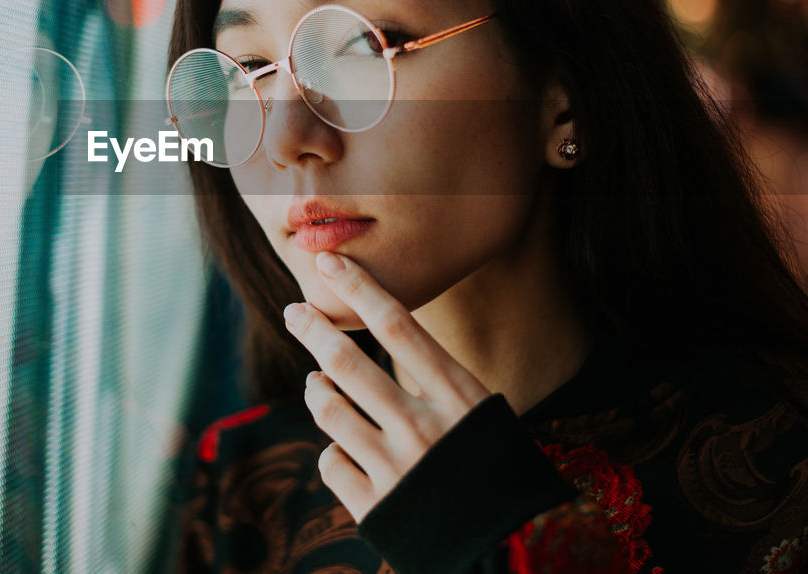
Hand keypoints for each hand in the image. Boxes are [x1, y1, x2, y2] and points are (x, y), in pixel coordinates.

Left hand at [283, 251, 490, 521]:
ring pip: (329, 408)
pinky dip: (331, 451)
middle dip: (312, 328)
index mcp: (457, 397)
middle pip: (347, 361)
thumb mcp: (484, 414)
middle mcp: (422, 427)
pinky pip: (331, 463)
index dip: (358, 288)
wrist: (514, 546)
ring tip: (316, 380)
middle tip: (294, 311)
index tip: (329, 263)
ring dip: (317, 389)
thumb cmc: (498, 469)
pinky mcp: (375, 507)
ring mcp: (395, 468)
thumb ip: (438, 380)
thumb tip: (391, 338)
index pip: (397, 325)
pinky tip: (340, 446)